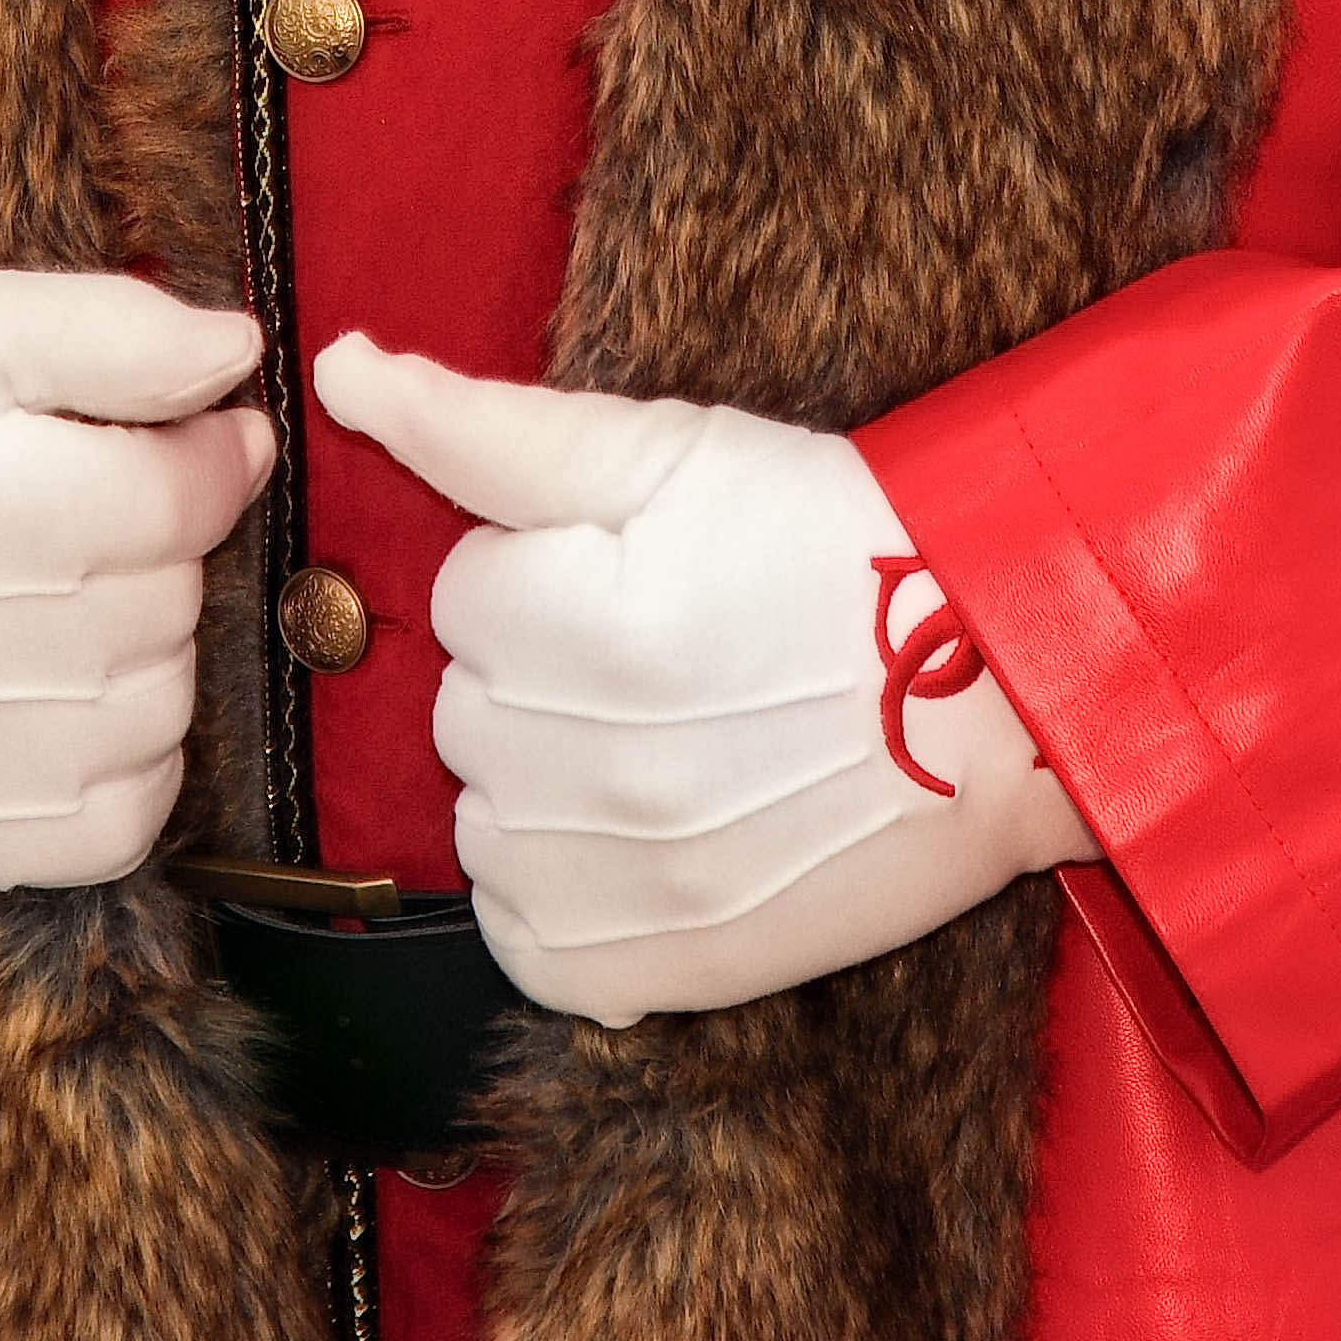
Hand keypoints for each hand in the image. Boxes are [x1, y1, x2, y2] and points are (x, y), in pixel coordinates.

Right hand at [0, 269, 273, 889]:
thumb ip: (111, 331)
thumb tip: (234, 355)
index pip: (152, 503)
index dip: (211, 459)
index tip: (199, 439)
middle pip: (159, 609)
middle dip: (167, 551)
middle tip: (103, 521)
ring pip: (157, 712)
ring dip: (153, 651)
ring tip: (76, 602)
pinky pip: (125, 821)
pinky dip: (134, 759)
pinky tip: (79, 695)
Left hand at [310, 335, 1091, 1023]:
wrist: (1003, 700)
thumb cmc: (843, 552)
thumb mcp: (673, 450)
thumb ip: (483, 423)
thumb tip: (338, 369)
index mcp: (572, 629)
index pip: (466, 596)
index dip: (554, 573)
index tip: (652, 576)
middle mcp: (580, 771)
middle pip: (467, 709)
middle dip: (543, 673)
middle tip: (675, 656)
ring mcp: (614, 883)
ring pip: (482, 822)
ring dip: (544, 784)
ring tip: (671, 744)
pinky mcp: (649, 970)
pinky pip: (522, 937)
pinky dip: (560, 892)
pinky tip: (648, 836)